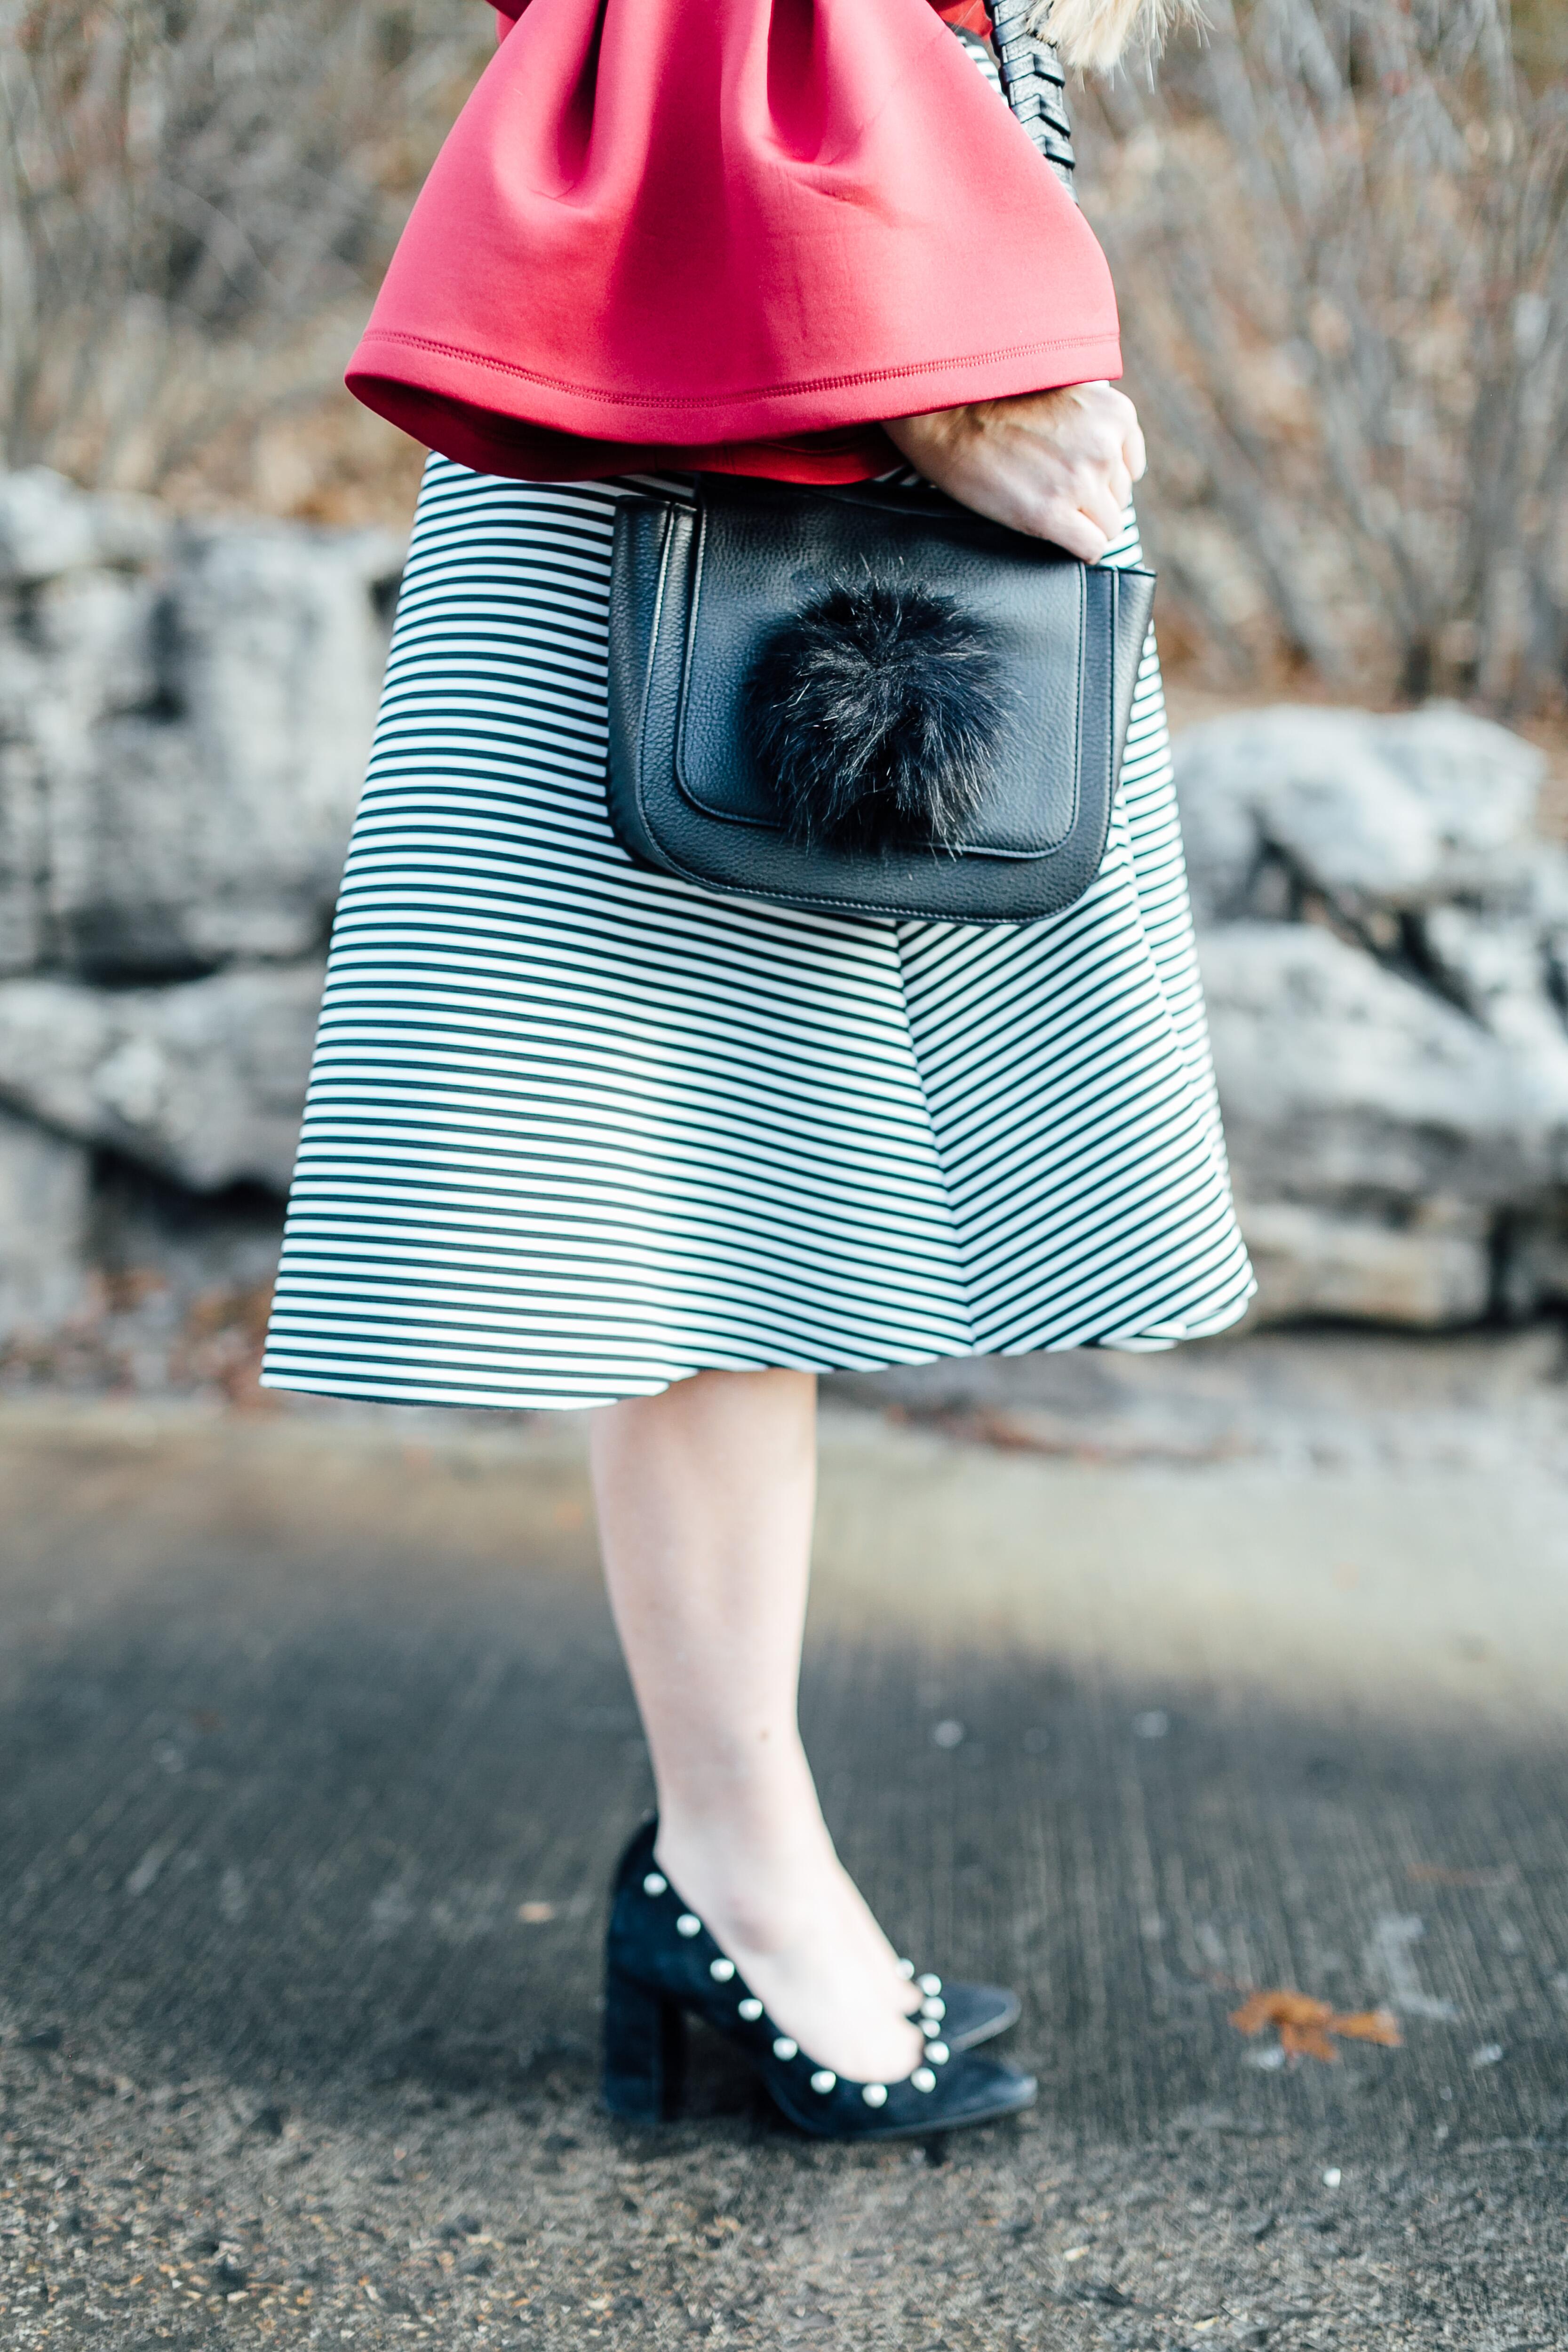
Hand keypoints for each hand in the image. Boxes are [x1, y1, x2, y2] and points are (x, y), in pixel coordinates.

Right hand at [882, 382, 1145, 562]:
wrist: (951, 417)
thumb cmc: (999, 405)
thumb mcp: (1067, 394)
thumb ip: (1096, 423)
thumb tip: (1115, 463)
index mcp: (1114, 414)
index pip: (1130, 469)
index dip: (1101, 479)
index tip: (1073, 475)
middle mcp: (1104, 447)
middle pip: (1119, 501)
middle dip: (1090, 502)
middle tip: (1051, 489)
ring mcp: (1079, 482)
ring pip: (1109, 528)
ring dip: (1082, 525)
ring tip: (1047, 507)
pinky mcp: (1051, 514)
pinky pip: (1091, 549)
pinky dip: (1078, 549)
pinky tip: (1055, 533)